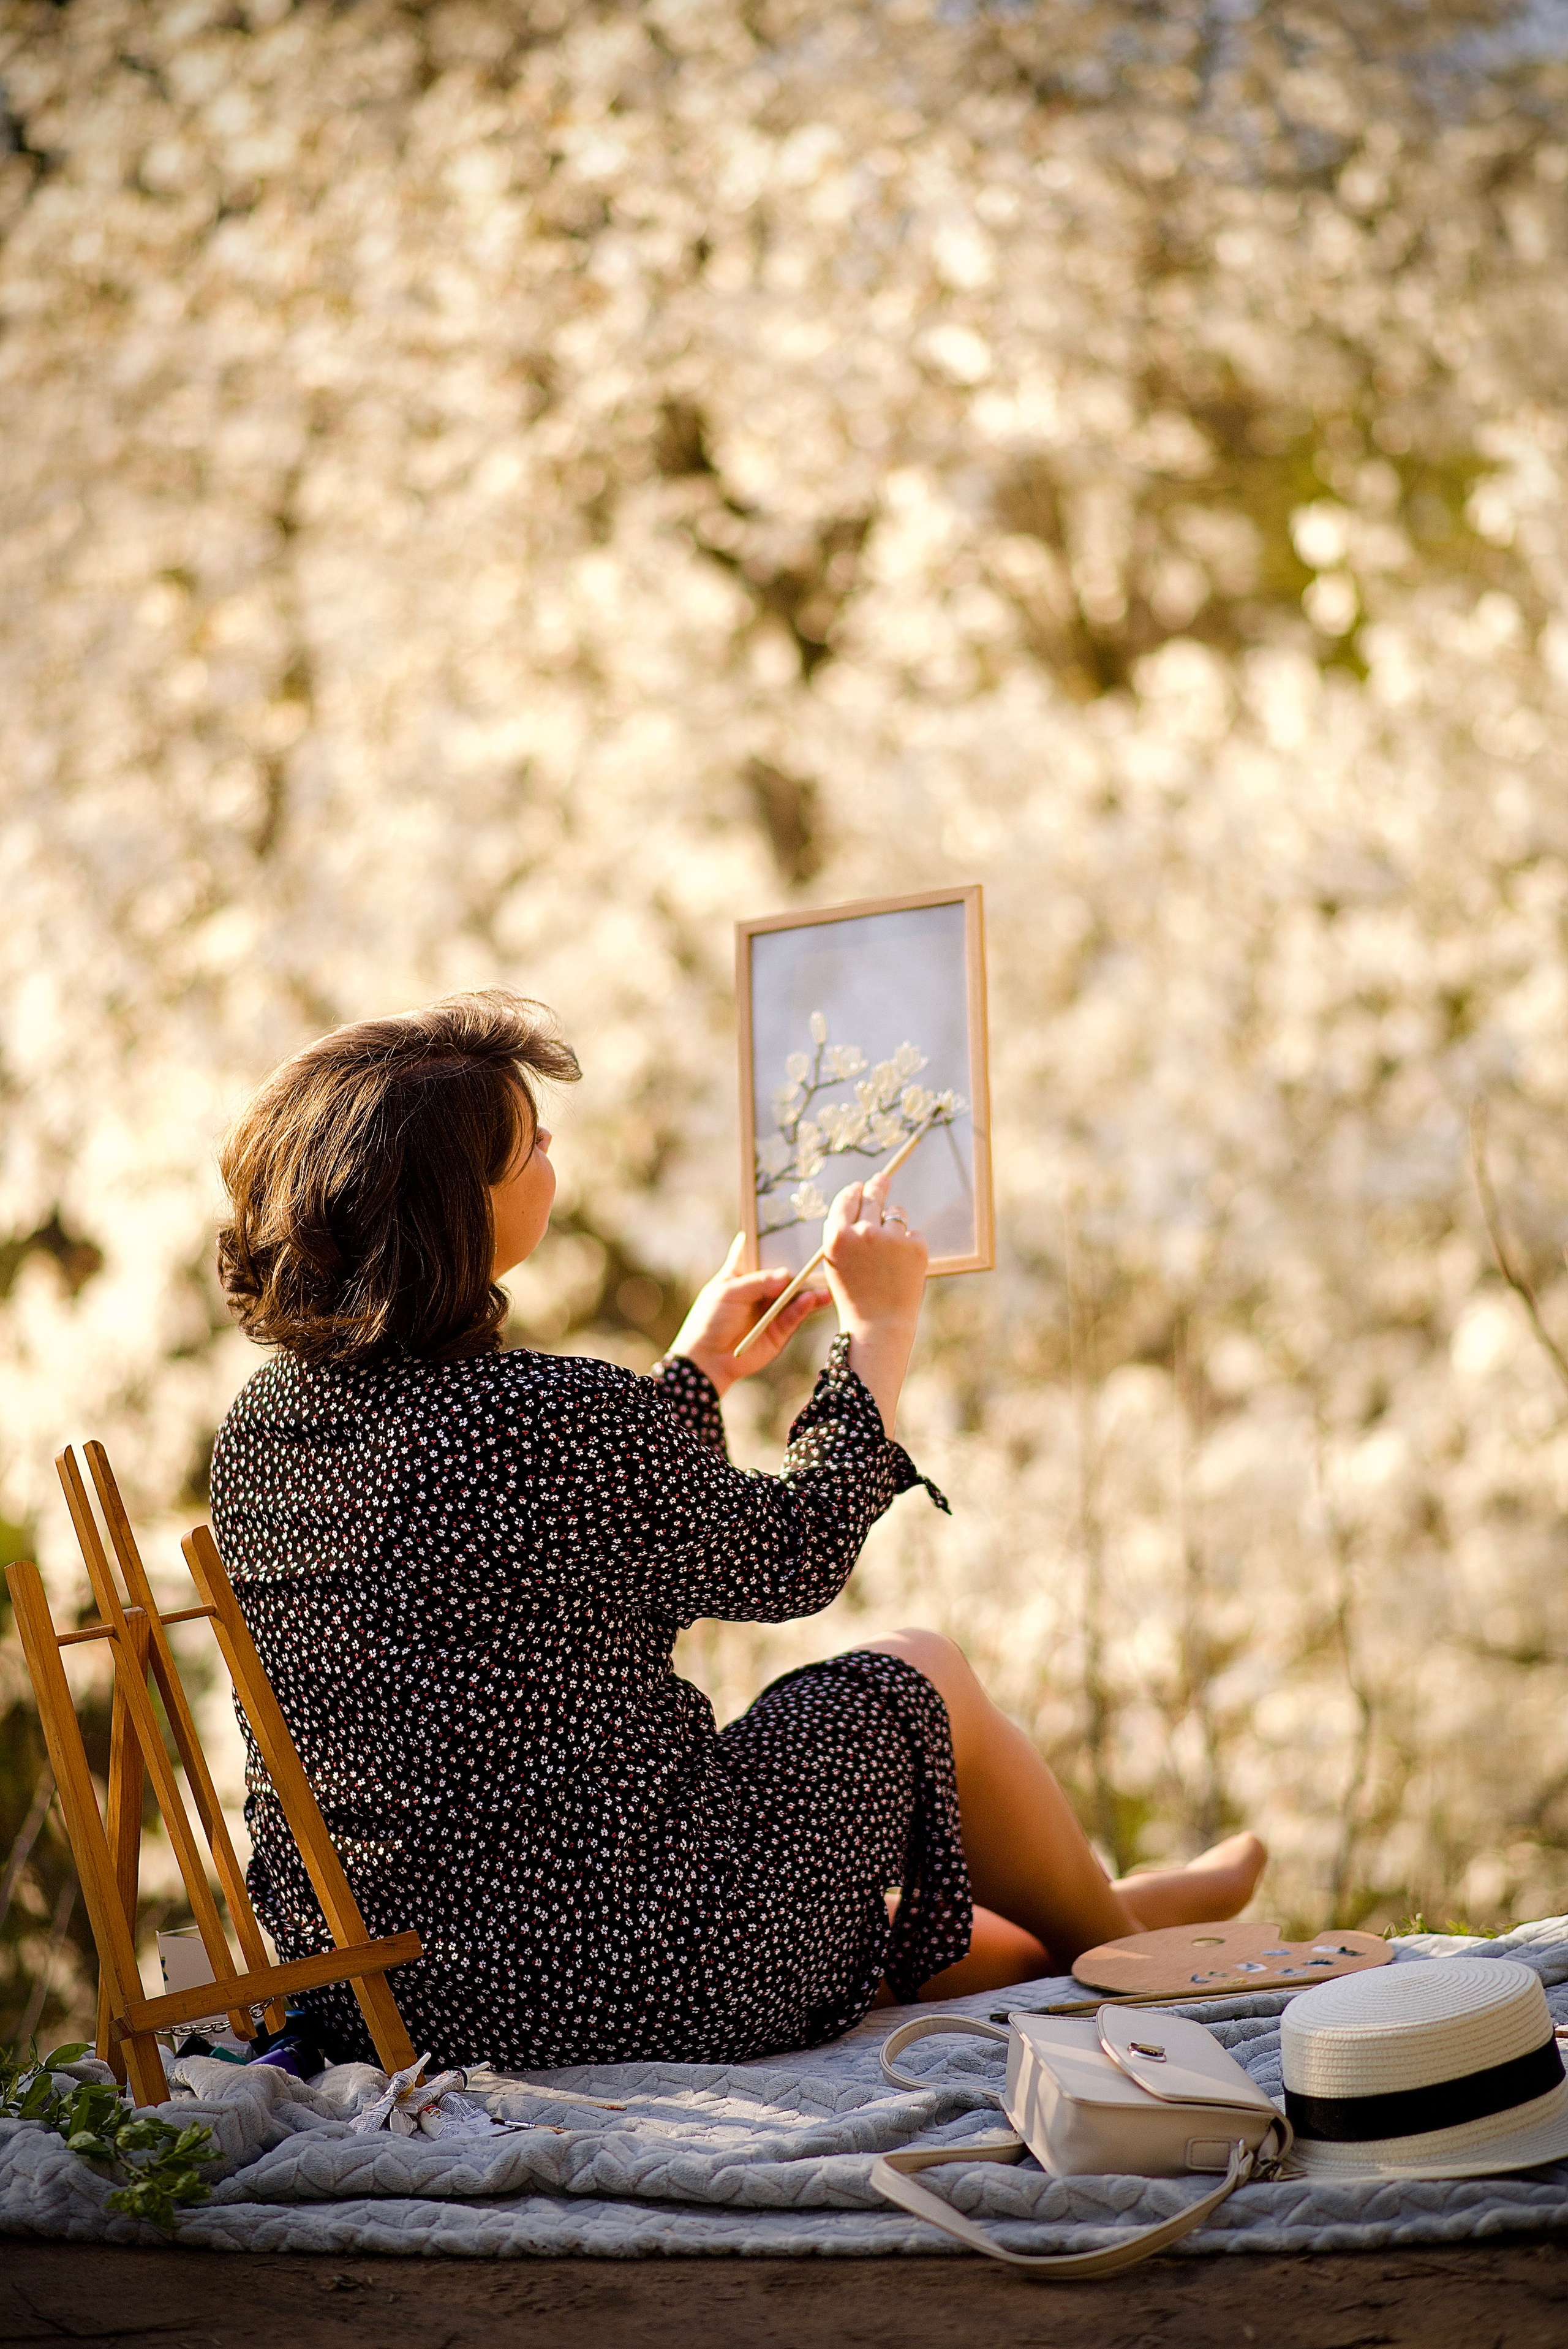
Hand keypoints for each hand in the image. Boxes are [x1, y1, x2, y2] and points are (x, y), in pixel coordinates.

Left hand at [670, 1234, 829, 1395]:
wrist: (708, 1360)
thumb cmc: (710, 1320)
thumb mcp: (728, 1293)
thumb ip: (757, 1282)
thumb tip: (786, 1275)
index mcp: (741, 1273)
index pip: (757, 1248)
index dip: (771, 1236)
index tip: (790, 1221)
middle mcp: (760, 1288)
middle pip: (783, 1269)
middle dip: (799, 1260)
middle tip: (819, 1248)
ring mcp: (772, 1308)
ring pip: (795, 1292)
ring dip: (810, 1285)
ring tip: (826, 1276)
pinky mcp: (780, 1329)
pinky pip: (796, 1314)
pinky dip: (806, 1306)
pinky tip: (813, 1297)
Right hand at [822, 1173, 926, 1432]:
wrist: (878, 1325)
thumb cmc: (853, 1294)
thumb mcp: (836, 1261)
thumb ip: (842, 1230)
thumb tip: (858, 1194)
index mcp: (838, 1236)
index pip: (847, 1199)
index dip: (854, 1191)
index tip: (860, 1186)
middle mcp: (863, 1232)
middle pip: (873, 1196)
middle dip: (878, 1186)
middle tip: (882, 1179)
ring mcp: (892, 1238)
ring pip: (897, 1213)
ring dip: (894, 1224)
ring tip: (889, 1253)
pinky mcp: (916, 1247)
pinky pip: (914, 1234)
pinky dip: (910, 1246)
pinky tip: (901, 1267)